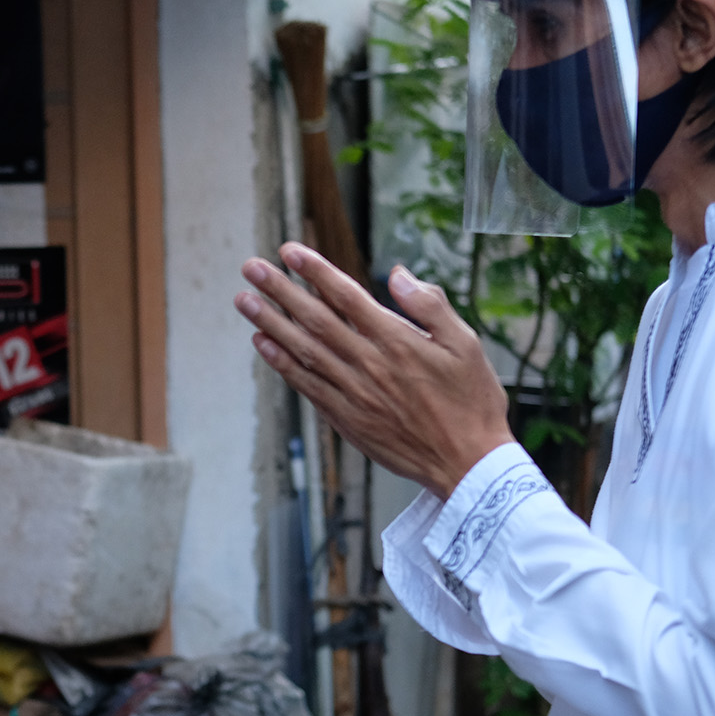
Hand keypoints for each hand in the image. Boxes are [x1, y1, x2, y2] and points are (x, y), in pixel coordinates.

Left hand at [234, 243, 514, 498]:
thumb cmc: (471, 401)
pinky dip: (281, 363)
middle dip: (280, 290)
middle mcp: (369, 364)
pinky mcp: (346, 419)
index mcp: (398, 341)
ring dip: (270, 323)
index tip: (289, 251)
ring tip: (243, 300)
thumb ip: (430, 305)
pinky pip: (306, 386)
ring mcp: (354, 393)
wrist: (467, 464)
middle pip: (315, 319)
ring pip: (303, 351)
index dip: (315, 272)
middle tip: (251, 268)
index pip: (346, 296)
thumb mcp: (467, 344)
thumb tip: (397, 274)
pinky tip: (262, 343)